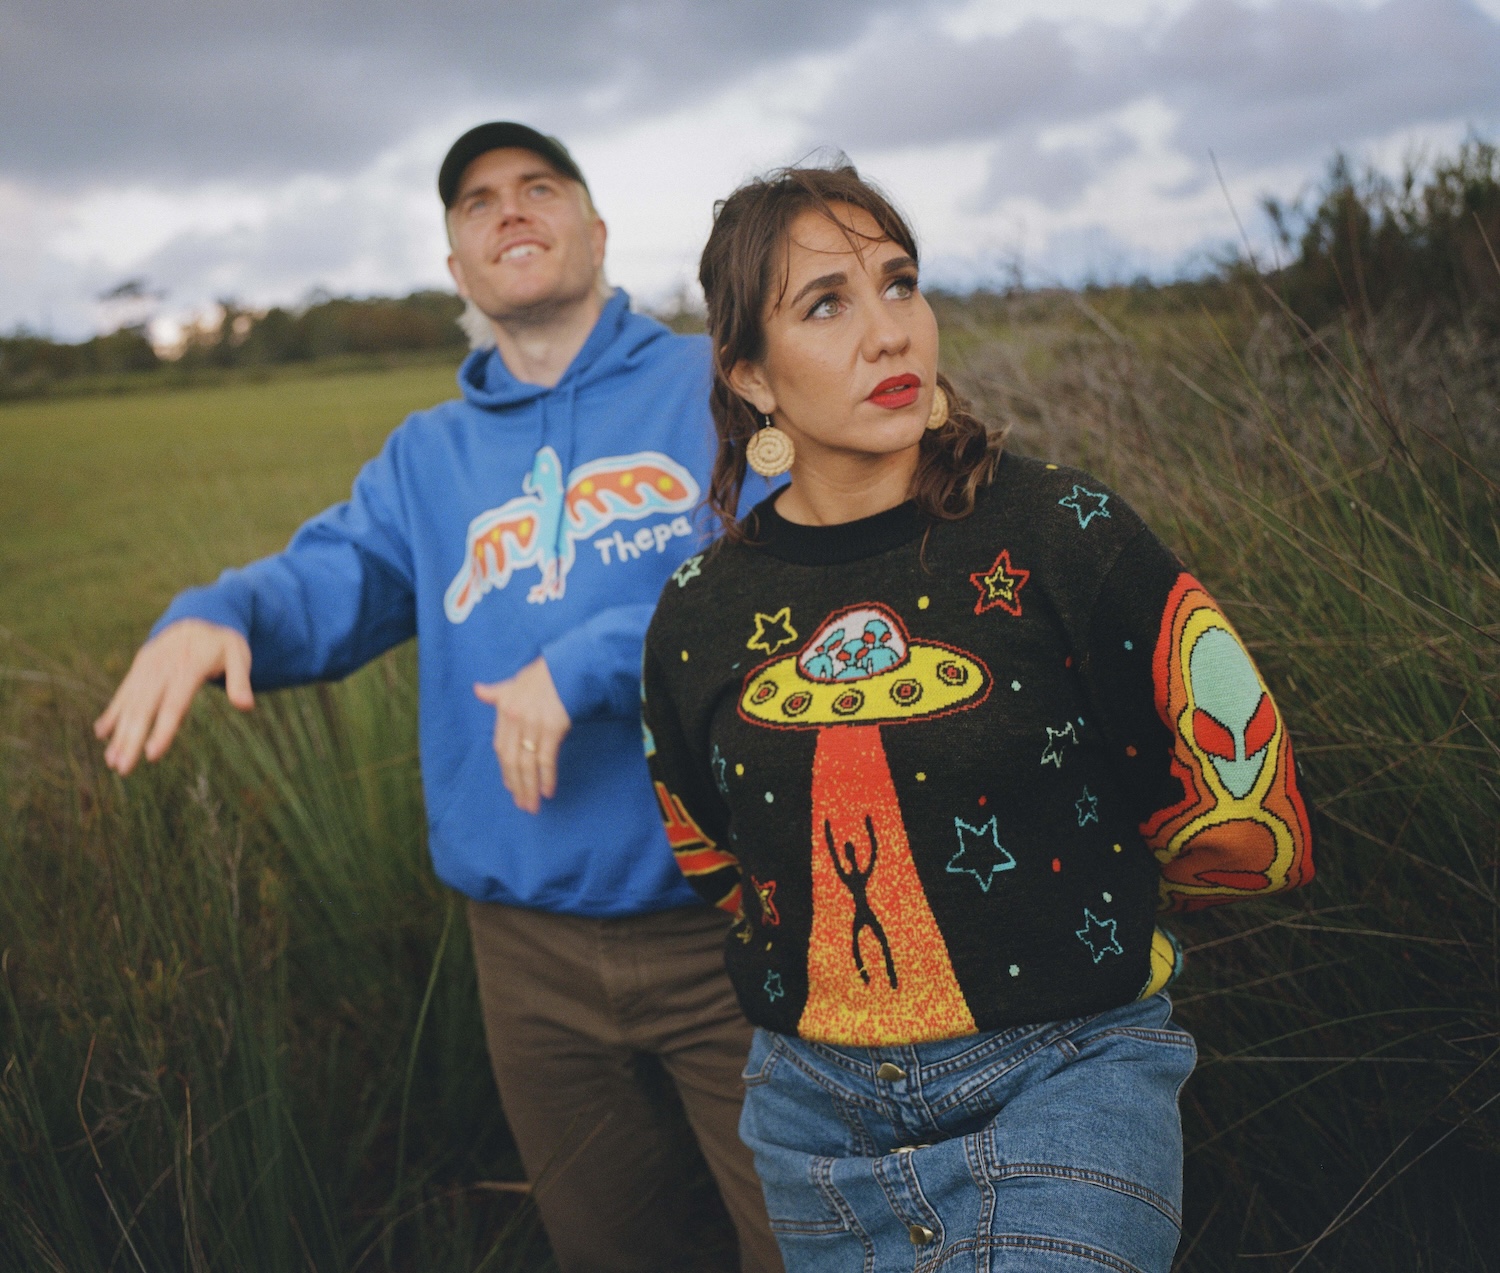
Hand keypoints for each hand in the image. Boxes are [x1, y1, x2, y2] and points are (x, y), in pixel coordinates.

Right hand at [94, 619, 254, 774]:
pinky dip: (113, 713)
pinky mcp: (139, 668)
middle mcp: (162, 668)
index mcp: (188, 667)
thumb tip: (246, 706)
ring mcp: (147, 667)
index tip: (152, 755)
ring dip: (118, 733)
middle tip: (121, 769)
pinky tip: (102, 733)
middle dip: (131, 740)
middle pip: (145, 708)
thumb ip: (240, 680)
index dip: (162, 730)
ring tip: (111, 761)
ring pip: (130, 703)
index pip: (174, 704)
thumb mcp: (239, 655)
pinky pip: (123, 692)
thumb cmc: (222, 641)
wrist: (198, 615)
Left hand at [473, 656, 570, 814]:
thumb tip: (477, 690)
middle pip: (512, 760)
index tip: (510, 788)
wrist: (569, 665)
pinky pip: (546, 758)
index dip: (505, 770)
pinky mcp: (553, 726)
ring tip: (533, 806)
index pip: (501, 747)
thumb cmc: (545, 674)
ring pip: (527, 763)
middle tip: (522, 805)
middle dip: (517, 786)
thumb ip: (497, 692)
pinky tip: (548, 791)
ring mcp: (534, 723)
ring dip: (530, 788)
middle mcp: (516, 718)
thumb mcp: (515, 681)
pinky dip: (546, 777)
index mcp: (505, 709)